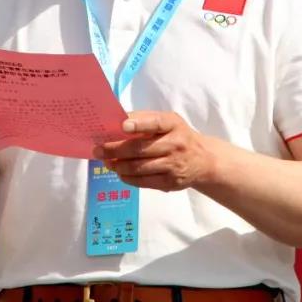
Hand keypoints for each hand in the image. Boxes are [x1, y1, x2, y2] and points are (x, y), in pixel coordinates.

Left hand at [93, 111, 216, 191]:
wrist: (203, 160)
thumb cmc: (177, 135)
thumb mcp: (168, 122)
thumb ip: (144, 120)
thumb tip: (115, 122)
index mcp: (173, 124)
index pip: (156, 123)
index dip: (139, 125)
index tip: (122, 126)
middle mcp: (175, 144)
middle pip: (141, 149)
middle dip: (115, 150)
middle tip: (98, 150)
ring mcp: (173, 165)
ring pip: (139, 167)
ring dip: (118, 165)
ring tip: (106, 162)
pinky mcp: (170, 182)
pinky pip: (143, 182)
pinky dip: (127, 177)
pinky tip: (119, 172)